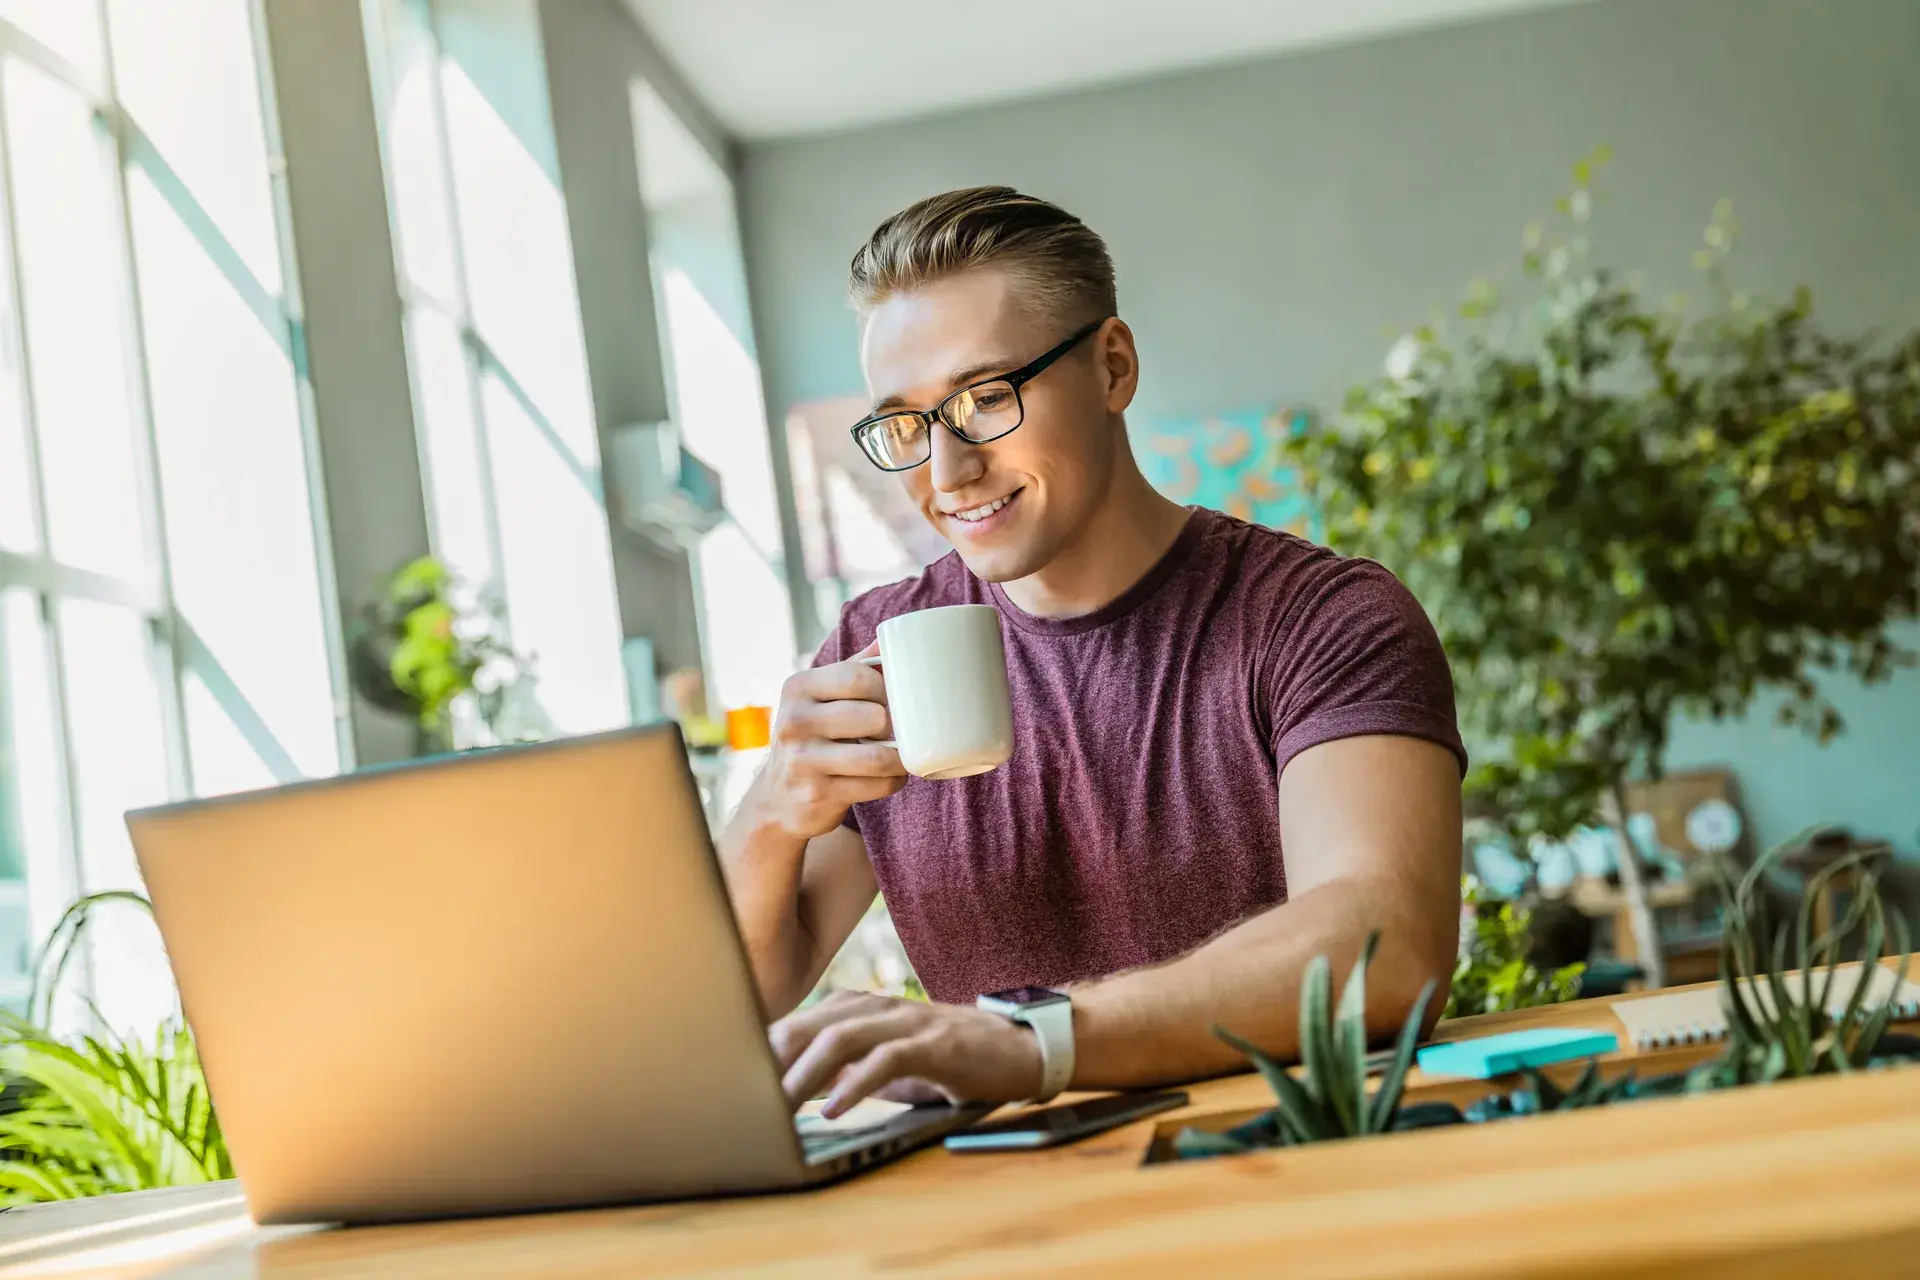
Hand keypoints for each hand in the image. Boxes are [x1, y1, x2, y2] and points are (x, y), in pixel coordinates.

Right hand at [754, 643, 907, 840]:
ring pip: (877, 756)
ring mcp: (804, 761)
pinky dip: (893, 780)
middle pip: (871, 716)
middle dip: (894, 725)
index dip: (885, 688)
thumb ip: (853, 668)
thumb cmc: (810, 736)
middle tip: (897, 730)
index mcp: (798, 688)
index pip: (856, 677)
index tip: (891, 700)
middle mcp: (795, 721)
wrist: (777, 797)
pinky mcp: (818, 794)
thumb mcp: (819, 697)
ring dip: (899, 757)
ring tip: (901, 754)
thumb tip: (889, 639)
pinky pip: (875, 785)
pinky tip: (889, 775)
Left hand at [771, 991, 1044, 1116]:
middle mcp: (881, 1007)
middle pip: (813, 1025)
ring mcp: (909, 1023)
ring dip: (805, 1074)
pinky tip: (835, 1109)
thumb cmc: (952, 1059)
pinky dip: (856, 1085)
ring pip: (842, 1039)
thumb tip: (800, 1089)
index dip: (767, 1047)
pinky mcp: (935, 1045)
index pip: (803, 1021)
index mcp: (865, 1007)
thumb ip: (849, 1067)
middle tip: (745, 1094)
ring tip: (780, 1105)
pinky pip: (886, 1060)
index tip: (737, 1076)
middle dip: (774, 1060)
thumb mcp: (892, 1061)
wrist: (1021, 1047)